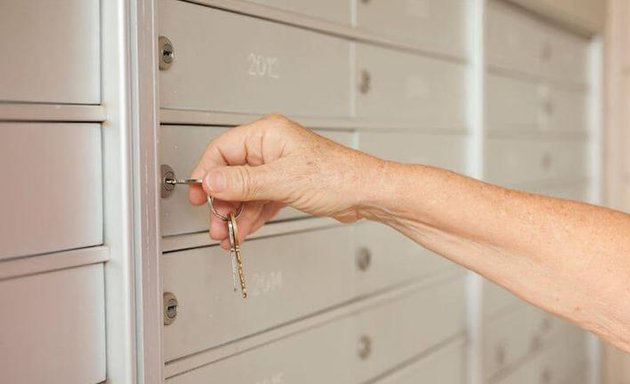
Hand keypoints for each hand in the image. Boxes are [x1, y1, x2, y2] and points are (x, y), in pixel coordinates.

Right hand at [188, 114, 379, 247]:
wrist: (366, 194)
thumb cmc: (338, 176)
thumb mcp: (283, 180)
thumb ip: (243, 183)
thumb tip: (211, 182)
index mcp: (267, 134)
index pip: (222, 150)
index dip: (207, 174)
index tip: (199, 196)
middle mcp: (271, 148)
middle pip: (231, 174)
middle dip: (222, 202)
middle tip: (217, 222)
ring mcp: (279, 168)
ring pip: (245, 191)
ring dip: (235, 214)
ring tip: (228, 234)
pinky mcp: (287, 185)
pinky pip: (259, 201)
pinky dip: (251, 217)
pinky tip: (244, 230)